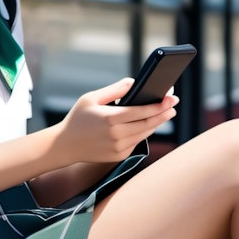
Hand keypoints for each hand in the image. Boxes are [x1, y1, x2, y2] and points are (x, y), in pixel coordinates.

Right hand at [52, 78, 178, 163]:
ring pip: (144, 134)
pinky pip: (136, 142)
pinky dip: (143, 132)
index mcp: (110, 119)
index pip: (142, 112)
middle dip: (163, 114)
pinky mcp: (119, 155)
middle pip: (148, 124)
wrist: (65, 145)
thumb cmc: (78, 118)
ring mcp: (118, 147)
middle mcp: (116, 135)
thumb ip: (114, 90)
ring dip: (156, 123)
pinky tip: (148, 125)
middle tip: (174, 106)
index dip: (159, 105)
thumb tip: (134, 83)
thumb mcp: (91, 98)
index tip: (171, 98)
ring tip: (165, 114)